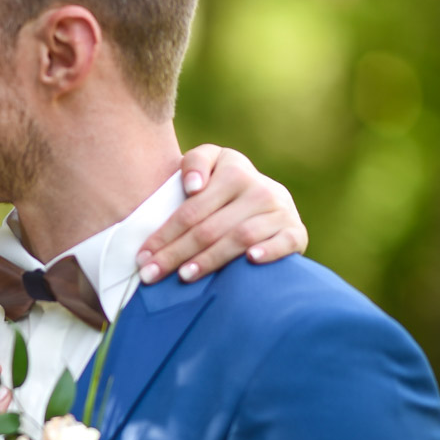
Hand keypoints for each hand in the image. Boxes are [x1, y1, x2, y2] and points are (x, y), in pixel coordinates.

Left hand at [137, 145, 307, 284]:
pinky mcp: (296, 231)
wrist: (269, 199)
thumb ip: (194, 164)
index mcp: (234, 169)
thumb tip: (193, 186)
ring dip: (211, 258)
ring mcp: (280, 210)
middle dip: (176, 253)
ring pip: (240, 237)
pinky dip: (269, 251)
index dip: (164, 234)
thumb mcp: (210, 165)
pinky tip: (250, 260)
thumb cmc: (224, 189)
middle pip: (209, 227)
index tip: (142, 256)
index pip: (191, 209)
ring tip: (185, 276)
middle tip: (151, 274)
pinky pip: (284, 242)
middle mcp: (260, 188)